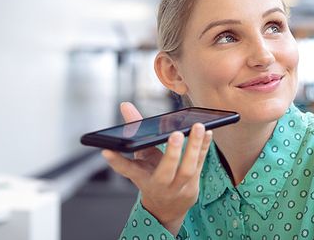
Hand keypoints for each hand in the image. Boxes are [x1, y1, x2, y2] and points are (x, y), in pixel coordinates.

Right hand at [102, 102, 212, 235]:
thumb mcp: (140, 156)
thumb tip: (125, 105)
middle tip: (175, 134)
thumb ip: (136, 132)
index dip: (116, 162)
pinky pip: (200, 165)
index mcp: (140, 177)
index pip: (126, 170)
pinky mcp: (192, 186)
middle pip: (165, 173)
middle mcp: (158, 185)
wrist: (166, 207)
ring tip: (198, 127)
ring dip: (193, 148)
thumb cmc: (152, 174)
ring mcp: (177, 188)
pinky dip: (204, 148)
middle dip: (171, 154)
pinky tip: (207, 132)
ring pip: (186, 170)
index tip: (106, 151)